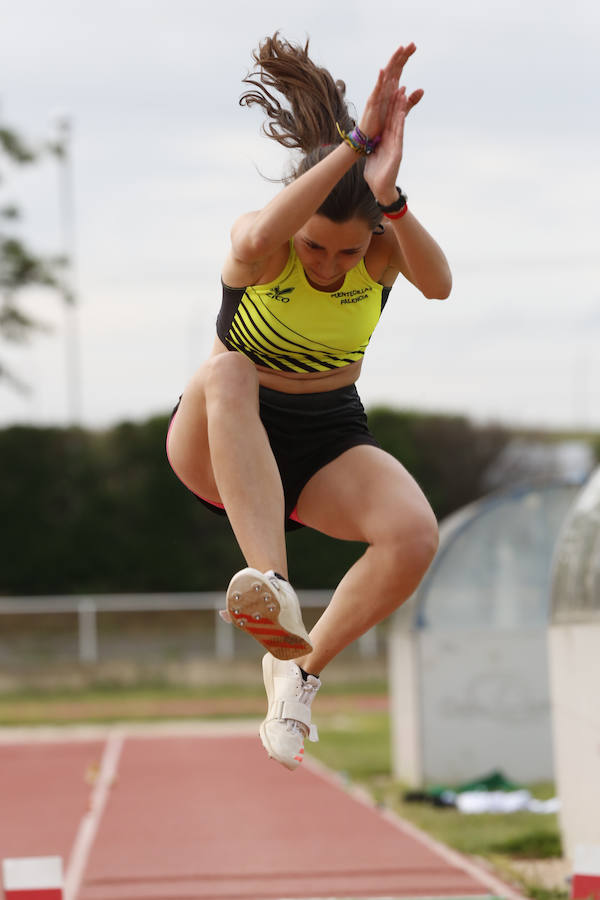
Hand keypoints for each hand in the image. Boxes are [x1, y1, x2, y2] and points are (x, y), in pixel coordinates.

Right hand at [358, 43, 418, 140]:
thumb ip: (411, 100)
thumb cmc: (382, 124)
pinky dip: (379, 80)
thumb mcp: (400, 110)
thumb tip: (422, 89)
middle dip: (402, 55)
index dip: (406, 57)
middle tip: (411, 44)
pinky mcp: (372, 103)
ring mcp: (378, 94)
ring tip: (399, 50)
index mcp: (391, 88)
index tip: (414, 46)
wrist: (369, 137)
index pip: (399, 68)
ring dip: (392, 62)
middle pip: (394, 68)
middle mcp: (384, 88)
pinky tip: (383, 71)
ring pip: (386, 75)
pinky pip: (376, 90)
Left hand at [363, 83, 423, 202]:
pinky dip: (400, 124)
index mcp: (386, 140)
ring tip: (403, 93)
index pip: (389, 120)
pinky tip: (401, 113)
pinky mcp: (397, 153)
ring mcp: (396, 145)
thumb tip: (372, 142)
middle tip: (400, 84)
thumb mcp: (374, 156)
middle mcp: (393, 140)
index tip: (391, 91)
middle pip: (395, 118)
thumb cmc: (376, 174)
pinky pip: (398, 136)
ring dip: (400, 108)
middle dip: (397, 102)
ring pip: (398, 123)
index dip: (390, 106)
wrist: (380, 189)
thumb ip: (375, 147)